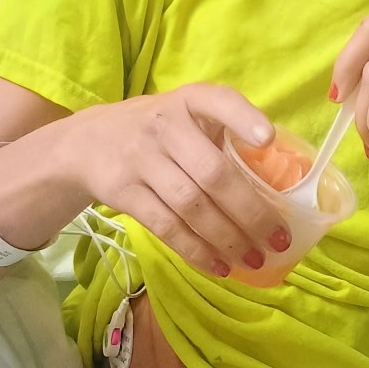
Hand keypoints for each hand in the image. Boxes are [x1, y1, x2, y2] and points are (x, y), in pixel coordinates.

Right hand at [55, 84, 289, 279]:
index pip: (218, 101)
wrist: (87, 142)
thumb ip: (224, 134)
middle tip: (280, 239)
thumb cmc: (158, 130)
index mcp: (190, 101)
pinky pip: (166, 226)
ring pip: (191, 206)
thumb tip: (281, 181)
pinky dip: (195, 250)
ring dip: (227, 238)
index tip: (267, 139)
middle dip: (251, 211)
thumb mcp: (186, 115)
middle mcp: (165, 126)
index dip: (243, 118)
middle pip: (213, 173)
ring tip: (254, 259)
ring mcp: (141, 159)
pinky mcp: (123, 191)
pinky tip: (218, 266)